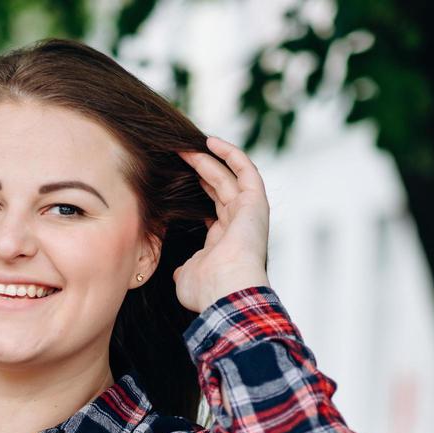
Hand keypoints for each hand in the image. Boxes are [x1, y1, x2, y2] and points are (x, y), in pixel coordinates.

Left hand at [173, 135, 271, 313]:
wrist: (227, 291)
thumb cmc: (206, 289)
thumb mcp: (187, 277)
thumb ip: (184, 268)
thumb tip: (179, 271)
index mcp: (223, 240)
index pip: (213, 208)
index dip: (198, 191)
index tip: (177, 177)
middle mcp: (238, 224)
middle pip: (219, 188)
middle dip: (198, 170)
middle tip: (177, 154)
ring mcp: (249, 212)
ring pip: (228, 177)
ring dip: (208, 159)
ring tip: (186, 146)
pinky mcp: (256, 202)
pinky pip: (245, 170)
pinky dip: (231, 154)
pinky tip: (211, 142)